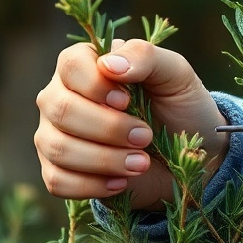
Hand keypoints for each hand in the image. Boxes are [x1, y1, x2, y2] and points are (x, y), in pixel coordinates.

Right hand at [34, 39, 228, 208]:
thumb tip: (109, 65)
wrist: (188, 156)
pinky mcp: (57, 170)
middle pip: (61, 109)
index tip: (127, 101)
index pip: (70, 64)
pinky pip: (56, 180)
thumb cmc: (179, 107)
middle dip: (108, 128)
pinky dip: (91, 185)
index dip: (96, 85)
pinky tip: (120, 182)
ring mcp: (54, 134)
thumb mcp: (176, 74)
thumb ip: (145, 57)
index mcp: (85, 64)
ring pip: (57, 147)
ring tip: (141, 162)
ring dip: (104, 159)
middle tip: (146, 136)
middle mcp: (61, 96)